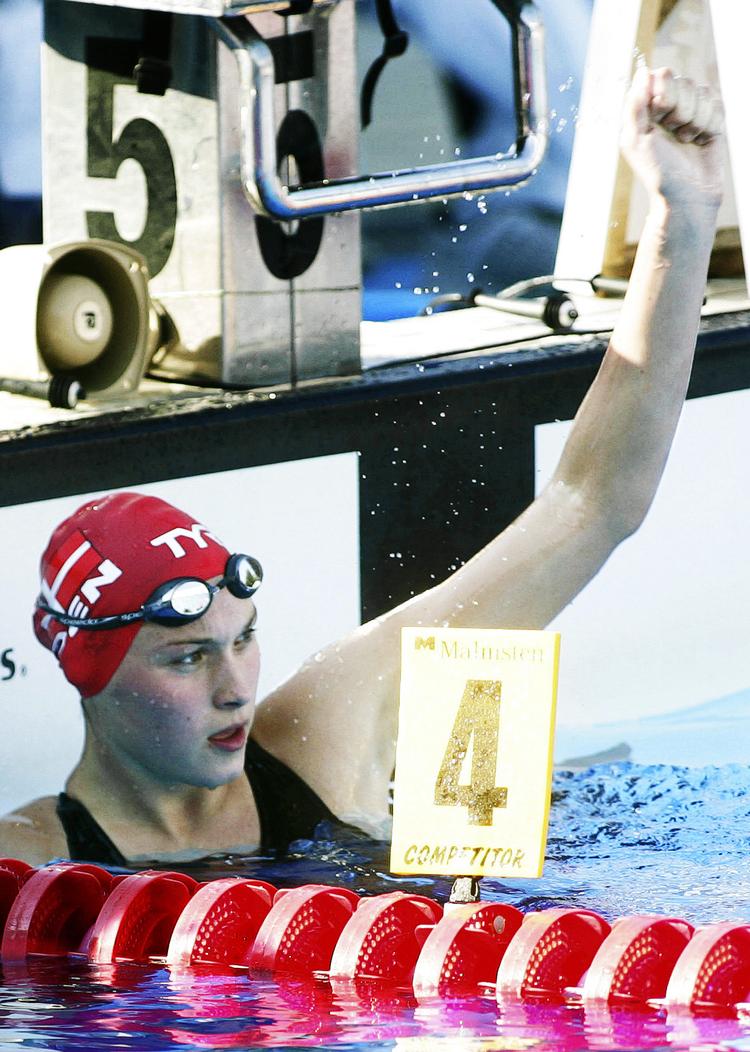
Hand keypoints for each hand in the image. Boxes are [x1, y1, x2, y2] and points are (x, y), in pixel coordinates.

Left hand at [620, 66, 723, 210]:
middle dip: (681, 111)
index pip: (663, 75)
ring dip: (695, 121)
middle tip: (673, 135)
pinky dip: (710, 123)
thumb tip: (643, 71)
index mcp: (646, 108)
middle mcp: (668, 106)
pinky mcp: (710, 119)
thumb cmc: (658, 171)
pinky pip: (717, 103)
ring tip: (686, 141)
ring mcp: (690, 111)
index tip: (659, 118)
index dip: (665, 94)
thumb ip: (635, 105)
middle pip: (684, 82)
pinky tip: (701, 140)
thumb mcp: (635, 141)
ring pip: (702, 92)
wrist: (688, 195)